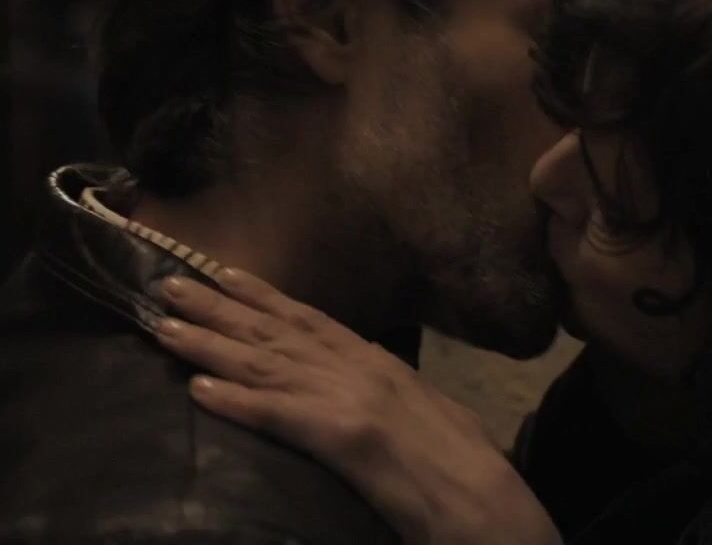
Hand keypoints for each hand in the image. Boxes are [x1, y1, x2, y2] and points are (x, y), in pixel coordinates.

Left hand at [151, 269, 560, 544]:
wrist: (490, 498)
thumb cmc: (466, 466)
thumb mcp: (427, 412)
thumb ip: (390, 394)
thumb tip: (371, 389)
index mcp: (381, 364)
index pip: (311, 320)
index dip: (262, 296)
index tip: (220, 272)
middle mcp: (362, 369)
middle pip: (277, 332)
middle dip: (219, 307)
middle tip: (166, 285)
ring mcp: (354, 399)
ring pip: (267, 365)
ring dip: (209, 345)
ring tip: (161, 327)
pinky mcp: (347, 436)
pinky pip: (280, 415)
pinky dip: (237, 401)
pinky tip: (197, 390)